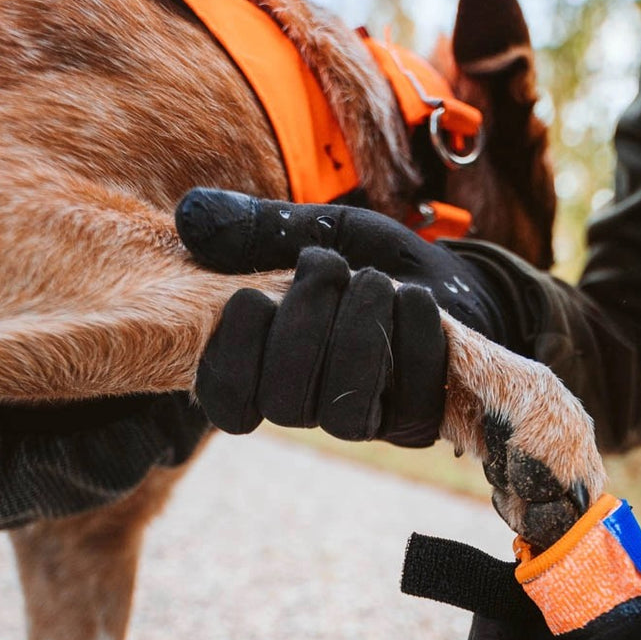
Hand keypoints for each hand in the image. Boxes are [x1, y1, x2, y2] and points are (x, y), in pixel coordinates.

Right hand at [175, 190, 510, 446]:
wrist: (449, 281)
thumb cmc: (368, 261)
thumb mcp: (315, 230)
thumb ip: (261, 228)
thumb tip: (191, 217)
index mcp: (265, 369)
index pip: (227, 403)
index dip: (232, 357)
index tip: (251, 295)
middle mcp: (309, 407)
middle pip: (283, 405)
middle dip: (303, 327)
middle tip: (328, 265)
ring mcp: (365, 422)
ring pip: (345, 416)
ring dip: (358, 335)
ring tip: (375, 280)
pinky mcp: (418, 422)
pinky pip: (411, 405)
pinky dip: (414, 339)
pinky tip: (416, 298)